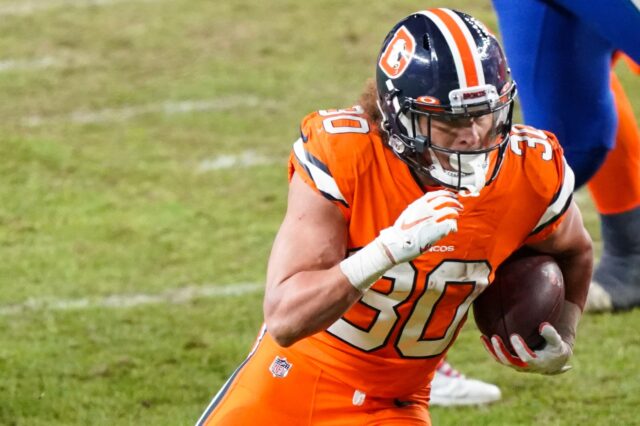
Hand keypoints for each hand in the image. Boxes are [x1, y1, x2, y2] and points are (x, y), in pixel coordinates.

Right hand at [340, 190, 459, 291]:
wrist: (396, 244)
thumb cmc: (400, 233)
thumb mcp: (407, 216)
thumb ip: (417, 211)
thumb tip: (426, 211)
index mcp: (417, 205)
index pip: (435, 194)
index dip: (445, 193)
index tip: (450, 195)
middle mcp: (425, 210)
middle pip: (445, 200)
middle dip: (454, 202)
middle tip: (458, 205)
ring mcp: (431, 219)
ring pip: (450, 211)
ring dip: (456, 212)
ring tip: (457, 215)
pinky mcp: (435, 230)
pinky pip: (449, 224)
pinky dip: (453, 225)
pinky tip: (453, 228)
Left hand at [481, 323, 572, 374]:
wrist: (553, 361)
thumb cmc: (556, 349)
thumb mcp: (559, 343)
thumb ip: (551, 335)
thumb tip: (543, 326)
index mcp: (538, 363)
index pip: (526, 358)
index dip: (519, 348)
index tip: (514, 335)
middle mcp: (525, 367)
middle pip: (510, 361)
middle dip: (501, 350)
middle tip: (494, 337)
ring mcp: (517, 365)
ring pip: (501, 361)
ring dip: (492, 350)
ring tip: (484, 337)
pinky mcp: (511, 362)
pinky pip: (498, 357)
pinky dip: (490, 349)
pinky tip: (483, 337)